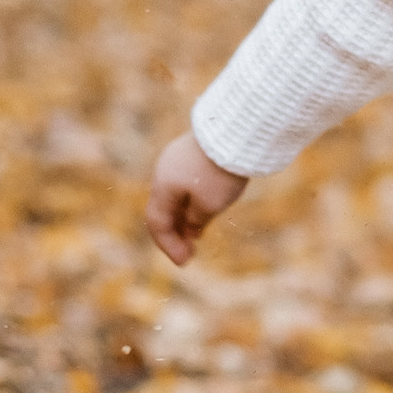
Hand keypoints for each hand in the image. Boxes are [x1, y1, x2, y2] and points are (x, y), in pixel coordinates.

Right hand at [147, 129, 247, 266]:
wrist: (235, 131)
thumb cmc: (220, 171)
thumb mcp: (209, 205)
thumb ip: (195, 221)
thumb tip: (190, 230)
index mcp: (163, 186)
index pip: (157, 223)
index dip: (168, 245)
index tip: (184, 262)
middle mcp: (164, 172)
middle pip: (162, 209)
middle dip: (175, 233)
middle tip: (189, 252)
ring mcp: (176, 159)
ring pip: (174, 195)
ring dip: (183, 217)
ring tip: (198, 234)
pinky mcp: (190, 152)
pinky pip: (184, 182)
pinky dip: (191, 200)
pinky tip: (205, 209)